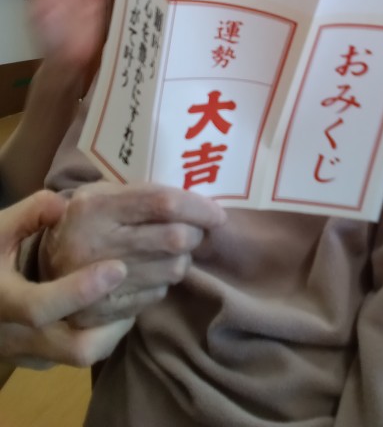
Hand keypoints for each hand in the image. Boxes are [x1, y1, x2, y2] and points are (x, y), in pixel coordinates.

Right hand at [0, 191, 132, 367]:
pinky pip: (75, 355)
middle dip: (114, 322)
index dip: (79, 292)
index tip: (119, 267)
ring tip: (137, 292)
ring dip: (113, 329)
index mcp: (2, 301)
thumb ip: (26, 215)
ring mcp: (26, 353)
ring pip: (81, 356)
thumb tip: (60, 204)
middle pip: (74, 349)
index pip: (39, 308)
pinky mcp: (36, 358)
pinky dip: (101, 334)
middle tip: (138, 287)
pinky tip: (116, 305)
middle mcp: (14, 336)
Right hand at [40, 181, 226, 327]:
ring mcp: (98, 281)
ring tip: (171, 251)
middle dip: (195, 234)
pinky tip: (150, 271)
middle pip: (174, 238)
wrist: (42, 268)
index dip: (198, 208)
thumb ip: (144, 193)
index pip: (162, 203)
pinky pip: (158, 294)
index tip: (217, 214)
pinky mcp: (103, 312)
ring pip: (172, 269)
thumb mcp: (103, 194)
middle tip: (195, 232)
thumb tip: (198, 202)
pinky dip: (163, 282)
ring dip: (182, 259)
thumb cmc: (86, 221)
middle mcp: (96, 243)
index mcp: (95, 206)